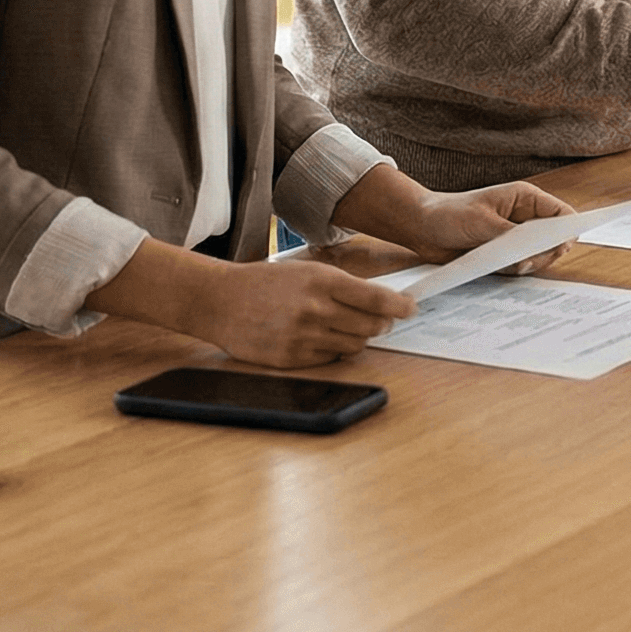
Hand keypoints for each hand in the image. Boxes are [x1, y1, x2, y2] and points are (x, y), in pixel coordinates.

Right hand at [187, 255, 415, 368]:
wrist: (219, 301)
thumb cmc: (264, 283)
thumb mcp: (306, 271)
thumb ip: (342, 285)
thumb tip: (380, 302)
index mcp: (322, 281)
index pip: (376, 299)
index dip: (400, 306)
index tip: (411, 308)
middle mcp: (316, 309)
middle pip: (371, 326)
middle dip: (382, 324)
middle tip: (383, 320)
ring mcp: (303, 336)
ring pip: (354, 346)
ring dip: (359, 338)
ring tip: (348, 327)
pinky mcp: (291, 358)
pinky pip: (330, 360)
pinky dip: (335, 351)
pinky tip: (325, 339)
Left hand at [392, 180, 577, 273]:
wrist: (420, 227)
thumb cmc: (448, 214)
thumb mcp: (482, 222)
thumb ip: (511, 235)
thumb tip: (534, 249)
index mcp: (525, 199)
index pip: (560, 213)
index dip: (567, 230)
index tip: (563, 246)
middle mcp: (523, 218)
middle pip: (553, 239)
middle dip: (545, 253)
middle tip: (527, 261)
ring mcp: (514, 237)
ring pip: (538, 256)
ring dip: (528, 264)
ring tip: (511, 264)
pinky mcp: (502, 254)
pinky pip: (519, 266)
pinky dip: (513, 271)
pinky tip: (497, 267)